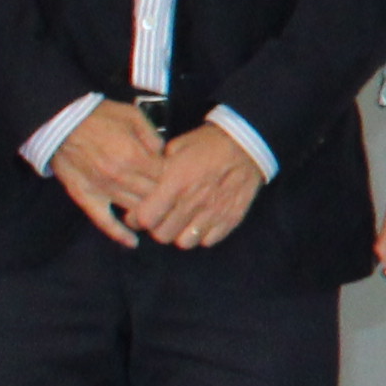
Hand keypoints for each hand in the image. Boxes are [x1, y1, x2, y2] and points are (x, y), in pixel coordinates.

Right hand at [51, 102, 169, 245]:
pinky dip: (119, 234)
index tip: (180, 178)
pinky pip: (104, 222)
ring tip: (160, 216)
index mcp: (134, 157)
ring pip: (135, 211)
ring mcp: (103, 190)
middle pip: (154, 197)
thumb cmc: (99, 116)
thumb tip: (166, 154)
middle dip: (167, 199)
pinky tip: (132, 242)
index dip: (176, 179)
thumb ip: (153, 136)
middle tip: (174, 198)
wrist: (60, 122)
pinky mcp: (86, 198)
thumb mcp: (133, 115)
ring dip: (149, 215)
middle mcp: (121, 178)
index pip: (166, 179)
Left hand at [134, 122, 267, 252]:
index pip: (145, 218)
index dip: (137, 218)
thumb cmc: (208, 143)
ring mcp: (213, 213)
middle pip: (162, 234)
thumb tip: (144, 185)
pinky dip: (202, 235)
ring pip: (184, 242)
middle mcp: (193, 202)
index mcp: (176, 183)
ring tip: (181, 222)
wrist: (247, 144)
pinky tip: (200, 221)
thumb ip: (158, 169)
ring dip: (179, 234)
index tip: (139, 214)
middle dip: (157, 227)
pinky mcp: (230, 219)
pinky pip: (208, 241)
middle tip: (161, 218)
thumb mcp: (176, 147)